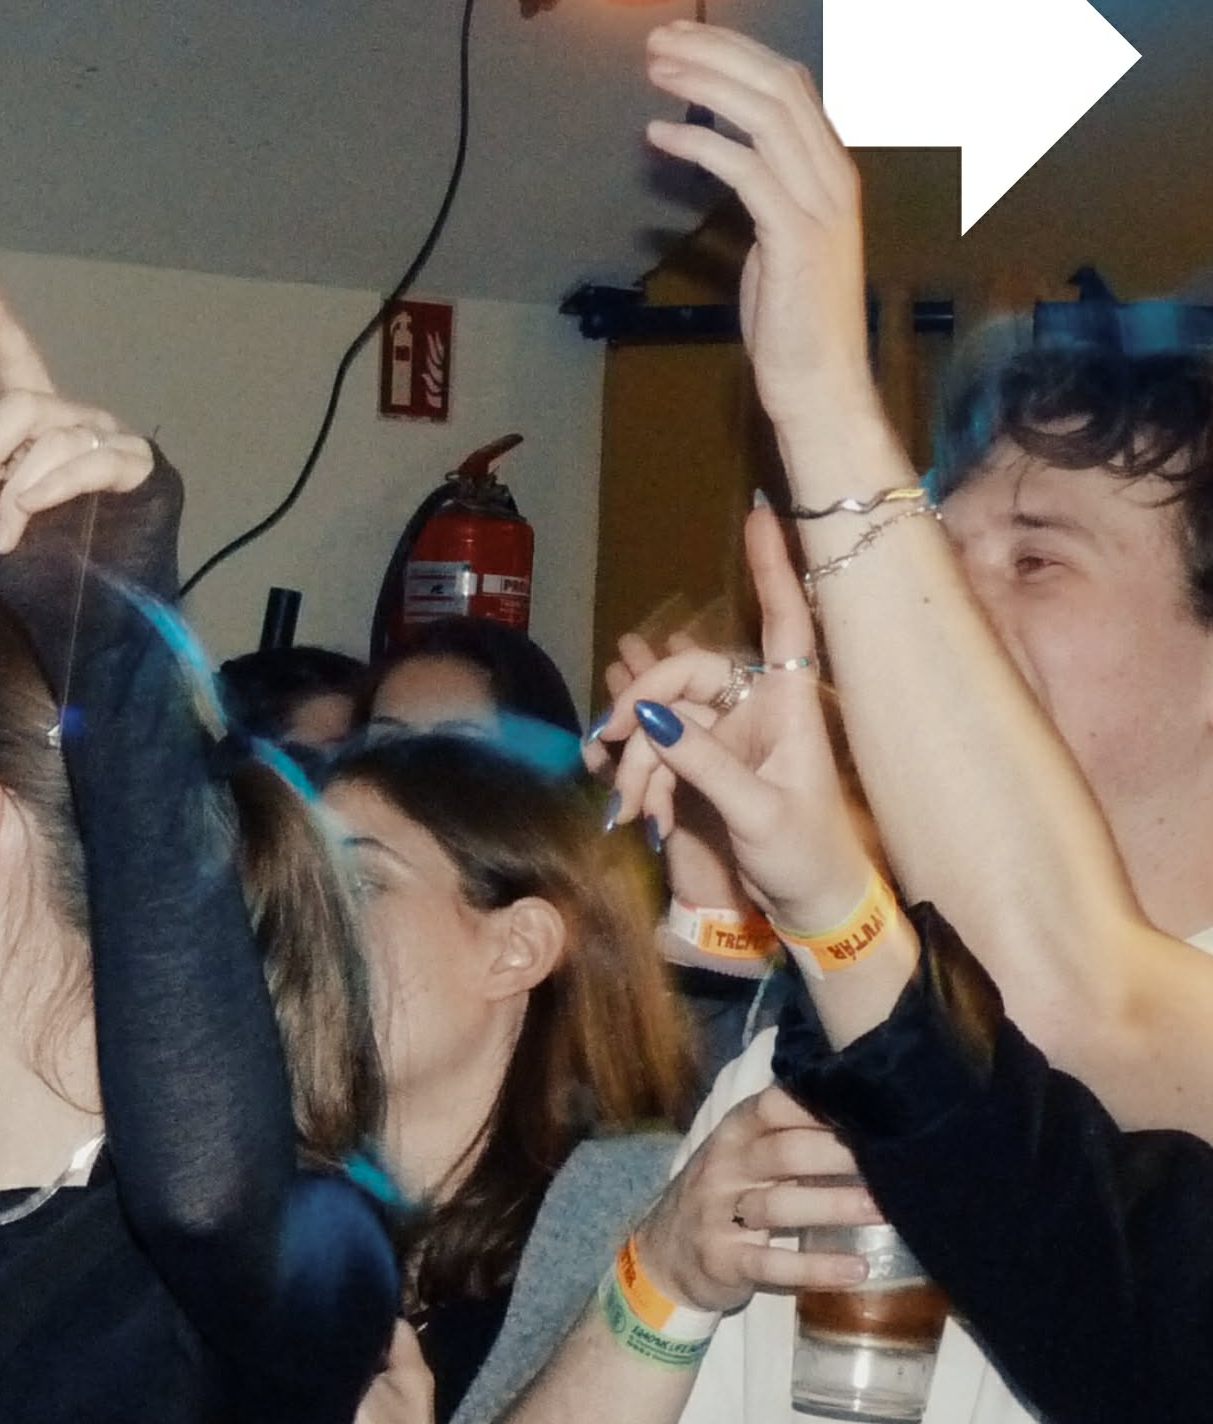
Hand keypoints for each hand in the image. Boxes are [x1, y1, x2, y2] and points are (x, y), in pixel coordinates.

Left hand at [0, 270, 152, 553]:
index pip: (16, 361)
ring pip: (51, 438)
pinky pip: (92, 462)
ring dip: (16, 489)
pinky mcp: (138, 469)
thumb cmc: (43, 559)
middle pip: (22, 405)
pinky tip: (30, 504)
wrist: (90, 613)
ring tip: (2, 535)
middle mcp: (75, 421)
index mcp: (39, 423)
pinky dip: (56, 483)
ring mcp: (109, 441)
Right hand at [591, 503, 874, 932]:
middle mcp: (759, 709)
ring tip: (629, 807)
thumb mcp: (759, 813)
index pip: (785, 621)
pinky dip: (639, 778)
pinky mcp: (708, 765)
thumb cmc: (808, 859)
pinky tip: (633, 811)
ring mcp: (731, 736)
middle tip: (612, 748)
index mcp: (791, 707)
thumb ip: (704, 763)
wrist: (811, 909)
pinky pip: (657, 753)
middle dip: (642, 709)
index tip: (762, 513)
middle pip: (687, 677)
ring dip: (635, 761)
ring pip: (662, 720)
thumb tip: (650, 719)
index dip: (774, 568)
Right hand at [631, 1086, 882, 1313]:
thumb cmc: (723, 1197)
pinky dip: (816, 1268)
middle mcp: (723, 1169)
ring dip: (836, 1206)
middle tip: (897, 1159)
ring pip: (779, 1207)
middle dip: (839, 1153)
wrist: (663, 1256)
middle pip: (783, 1153)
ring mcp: (718, 1216)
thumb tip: (865, 1107)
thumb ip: (788, 1134)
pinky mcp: (723, 1261)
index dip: (820, 1104)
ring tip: (886, 1211)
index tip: (873, 1108)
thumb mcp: (742, 1156)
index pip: (773, 1106)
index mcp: (734, 1135)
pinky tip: (857, 1270)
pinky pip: (772, 1265)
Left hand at [641, 24, 877, 435]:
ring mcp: (820, 204)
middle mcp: (833, 175)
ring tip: (655, 73)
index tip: (683, 41)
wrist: (821, 381)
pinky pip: (745, 171)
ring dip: (704, 85)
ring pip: (765, 116)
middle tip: (657, 42)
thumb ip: (765, 191)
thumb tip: (729, 158)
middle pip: (777, 85)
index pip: (790, 85)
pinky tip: (659, 134)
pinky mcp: (795, 236)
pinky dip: (701, 143)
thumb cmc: (793, 319)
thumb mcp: (779, 239)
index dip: (736, 55)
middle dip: (715, 54)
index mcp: (831, 169)